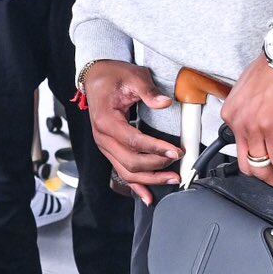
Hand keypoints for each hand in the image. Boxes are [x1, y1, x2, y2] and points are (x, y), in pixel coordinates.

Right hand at [81, 60, 179, 203]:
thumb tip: (164, 103)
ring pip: (126, 172)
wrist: (95, 78)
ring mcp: (105, 146)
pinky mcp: (111, 150)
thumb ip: (149, 91)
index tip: (175, 150)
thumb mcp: (132, 77)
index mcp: (106, 121)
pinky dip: (135, 186)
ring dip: (150, 179)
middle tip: (177, 163)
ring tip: (171, 179)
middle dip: (156, 167)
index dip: (155, 148)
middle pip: (130, 162)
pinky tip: (147, 196)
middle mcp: (103, 138)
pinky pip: (122, 172)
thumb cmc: (112, 77)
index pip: (133, 141)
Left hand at [220, 54, 272, 190]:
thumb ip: (249, 113)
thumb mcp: (249, 91)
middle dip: (262, 177)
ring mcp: (258, 124)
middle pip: (247, 163)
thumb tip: (258, 131)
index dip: (252, 161)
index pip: (237, 149)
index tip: (262, 165)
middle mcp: (240, 120)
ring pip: (263, 164)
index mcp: (232, 112)